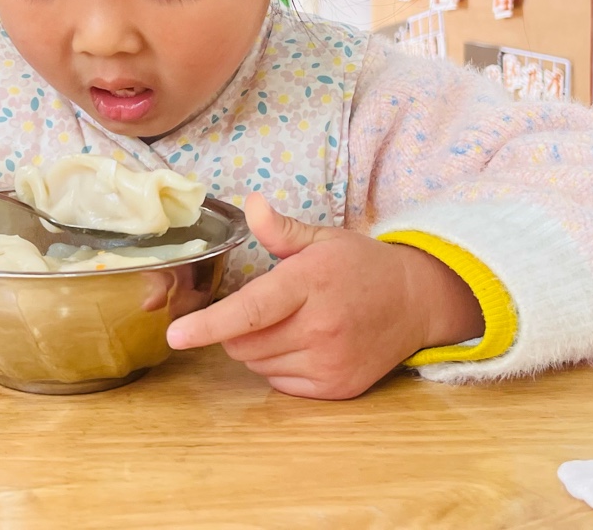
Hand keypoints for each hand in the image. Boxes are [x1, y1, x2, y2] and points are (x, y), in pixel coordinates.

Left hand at [165, 194, 484, 399]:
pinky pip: (280, 383)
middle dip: (234, 329)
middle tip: (262, 307)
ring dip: (256, 348)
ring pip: (257, 364)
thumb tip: (251, 204)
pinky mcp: (336, 388)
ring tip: (289, 323)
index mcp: (310, 282)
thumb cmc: (361, 266)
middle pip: (243, 343)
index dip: (210, 325)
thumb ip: (281, 229)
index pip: (252, 310)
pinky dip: (279, 366)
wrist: (416, 301)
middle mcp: (320, 327)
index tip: (176, 335)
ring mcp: (330, 361)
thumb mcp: (323, 238)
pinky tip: (304, 344)